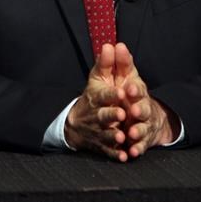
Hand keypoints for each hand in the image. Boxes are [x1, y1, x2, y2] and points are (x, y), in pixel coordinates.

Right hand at [64, 44, 129, 160]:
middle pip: (103, 116)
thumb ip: (107, 63)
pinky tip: (123, 157)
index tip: (121, 92)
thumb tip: (111, 44)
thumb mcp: (98, 77)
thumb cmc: (93, 96)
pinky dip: (115, 155)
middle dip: (111, 116)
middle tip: (122, 115)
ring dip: (113, 137)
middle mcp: (97, 114)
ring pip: (106, 135)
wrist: (77, 123)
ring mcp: (99, 131)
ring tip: (122, 137)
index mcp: (97, 97)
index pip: (103, 94)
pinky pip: (108, 152)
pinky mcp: (102, 145)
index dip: (111, 94)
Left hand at [112, 43, 179, 158]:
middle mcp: (141, 107)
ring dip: (138, 131)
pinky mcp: (141, 139)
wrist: (143, 114)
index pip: (137, 88)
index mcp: (136, 91)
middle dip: (139, 110)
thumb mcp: (122, 76)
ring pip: (142, 128)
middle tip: (132, 111)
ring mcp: (142, 124)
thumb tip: (113, 44)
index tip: (128, 88)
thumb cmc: (129, 92)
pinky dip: (136, 149)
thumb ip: (117, 63)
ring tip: (131, 134)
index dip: (134, 89)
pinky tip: (130, 153)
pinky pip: (139, 146)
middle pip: (143, 109)